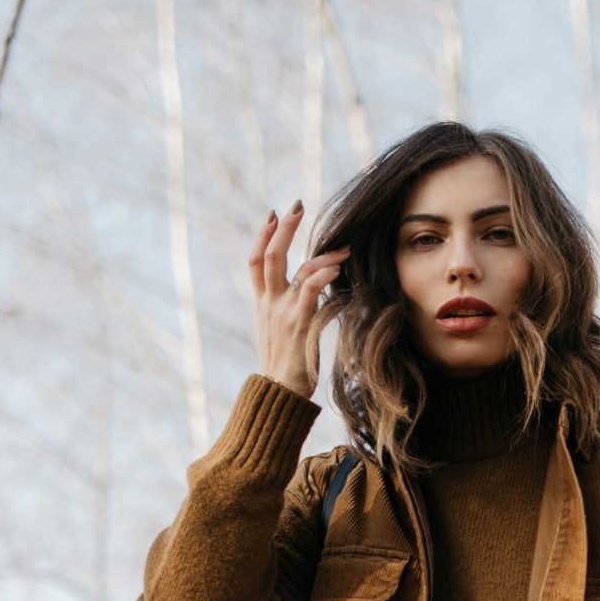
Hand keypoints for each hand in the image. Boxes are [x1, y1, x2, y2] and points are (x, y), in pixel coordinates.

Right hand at [249, 200, 350, 397]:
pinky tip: (337, 269)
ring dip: (322, 254)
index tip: (274, 215)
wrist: (278, 394)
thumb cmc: (286, 369)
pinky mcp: (298, 323)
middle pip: (268, 255)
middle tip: (297, 206)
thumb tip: (313, 295)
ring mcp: (282, 312)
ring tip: (344, 249)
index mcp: (262, 304)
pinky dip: (323, 275)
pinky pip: (310, 290)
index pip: (255, 262)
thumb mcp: (281, 335)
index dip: (262, 236)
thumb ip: (291, 312)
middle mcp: (269, 304)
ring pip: (294, 269)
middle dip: (283, 228)